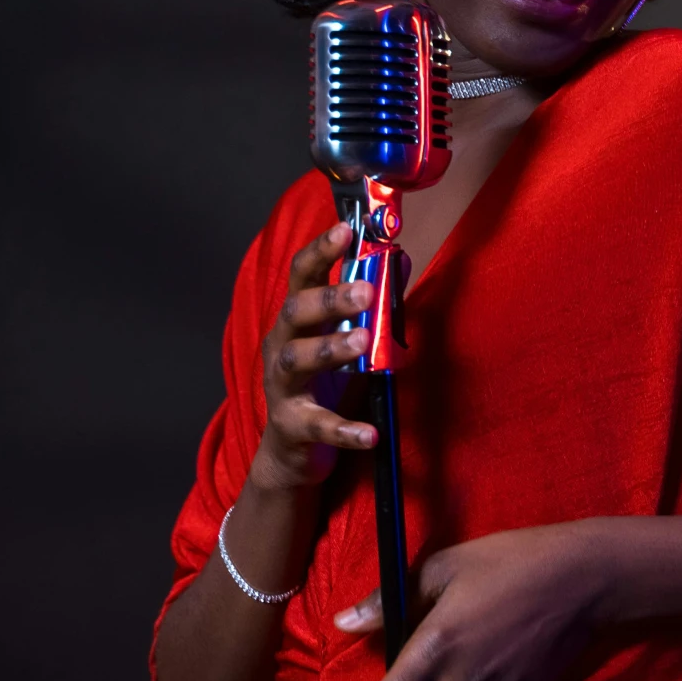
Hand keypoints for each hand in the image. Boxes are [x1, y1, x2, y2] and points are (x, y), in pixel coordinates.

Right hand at [252, 224, 381, 492]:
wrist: (291, 450)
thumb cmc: (321, 384)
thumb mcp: (343, 338)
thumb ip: (369, 303)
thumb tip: (399, 260)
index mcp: (296, 320)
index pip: (301, 276)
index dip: (320, 250)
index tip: (344, 230)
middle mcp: (281, 347)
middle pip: (295, 312)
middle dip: (328, 299)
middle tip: (364, 291)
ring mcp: (282, 387)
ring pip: (298, 361)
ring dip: (330, 348)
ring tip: (364, 342)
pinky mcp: (292, 425)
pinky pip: (318, 425)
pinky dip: (344, 429)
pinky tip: (370, 433)